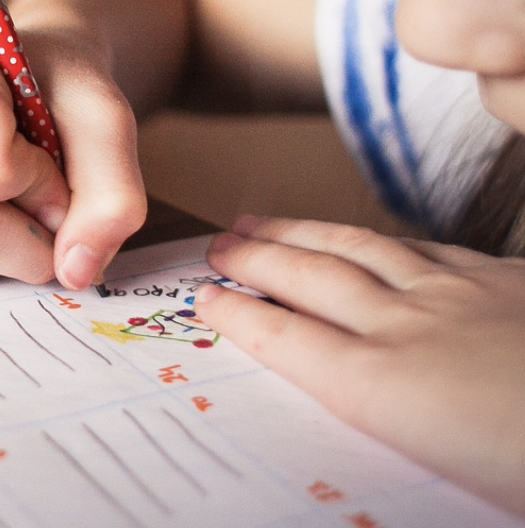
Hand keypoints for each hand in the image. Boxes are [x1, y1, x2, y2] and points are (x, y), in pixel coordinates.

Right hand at [0, 27, 145, 287]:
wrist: (24, 81)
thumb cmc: (57, 88)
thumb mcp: (105, 119)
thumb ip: (112, 192)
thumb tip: (75, 271)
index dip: (42, 182)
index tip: (53, 152)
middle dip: (33, 233)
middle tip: (51, 195)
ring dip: (12, 247)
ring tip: (16, 192)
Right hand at [195, 217, 524, 516]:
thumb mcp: (449, 477)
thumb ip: (393, 428)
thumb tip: (357, 407)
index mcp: (387, 389)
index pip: (289, 340)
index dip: (240, 315)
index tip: (205, 297)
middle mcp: (411, 330)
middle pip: (313, 280)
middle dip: (257, 258)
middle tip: (218, 243)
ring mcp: (462, 296)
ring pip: (362, 249)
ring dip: (305, 234)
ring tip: (266, 221)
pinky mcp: (509, 282)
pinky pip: (429, 248)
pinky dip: (385, 240)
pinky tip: (377, 238)